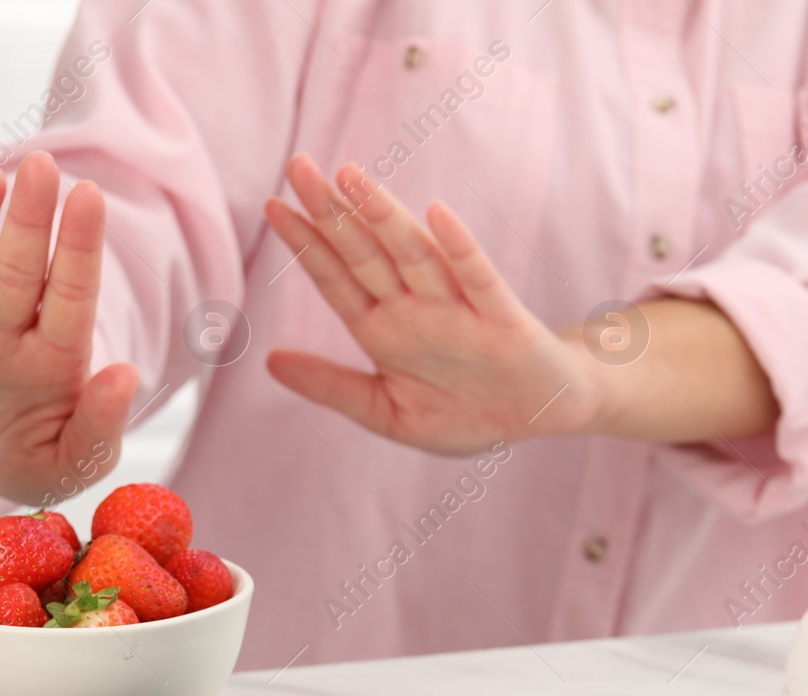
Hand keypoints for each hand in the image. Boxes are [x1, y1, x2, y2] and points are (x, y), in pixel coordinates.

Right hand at [0, 151, 139, 504]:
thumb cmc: (31, 458)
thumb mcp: (74, 461)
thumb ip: (102, 424)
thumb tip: (128, 373)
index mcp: (54, 358)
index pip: (71, 295)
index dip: (79, 247)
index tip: (89, 196)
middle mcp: (5, 335)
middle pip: (19, 273)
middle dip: (30, 222)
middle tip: (40, 166)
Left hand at [263, 155, 599, 454]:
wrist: (537, 416)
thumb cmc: (464, 411)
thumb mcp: (386, 412)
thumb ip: (332, 387)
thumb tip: (269, 361)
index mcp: (384, 331)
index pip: (337, 280)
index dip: (306, 244)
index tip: (273, 206)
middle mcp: (416, 311)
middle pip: (367, 255)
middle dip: (332, 213)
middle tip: (298, 166)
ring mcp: (458, 311)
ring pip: (415, 256)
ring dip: (384, 217)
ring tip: (351, 177)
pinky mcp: (502, 320)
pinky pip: (479, 279)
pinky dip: (459, 248)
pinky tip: (437, 215)